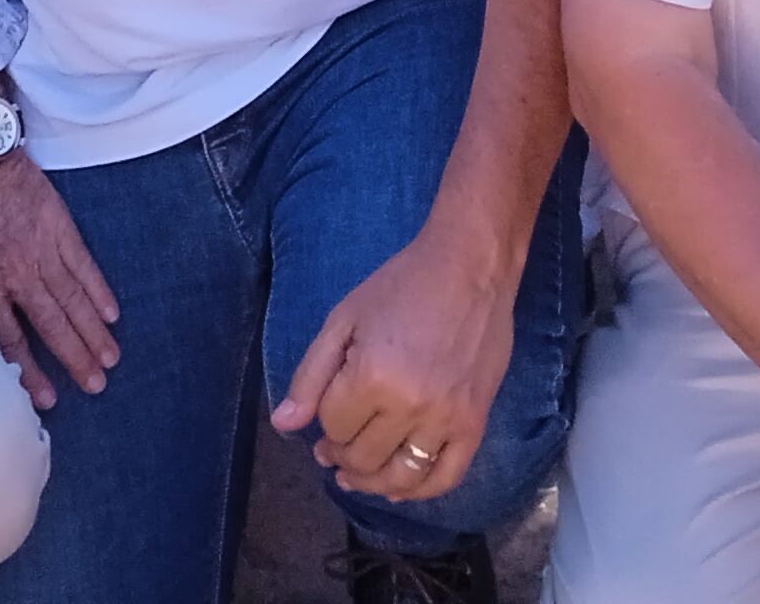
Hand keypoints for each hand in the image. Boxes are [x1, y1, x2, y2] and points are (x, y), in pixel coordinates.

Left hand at [0, 147, 118, 408]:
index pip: (8, 338)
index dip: (30, 371)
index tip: (49, 397)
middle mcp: (15, 272)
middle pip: (50, 324)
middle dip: (75, 358)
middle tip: (97, 386)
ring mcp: (41, 248)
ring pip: (72, 299)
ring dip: (93, 331)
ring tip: (111, 358)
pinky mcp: (59, 225)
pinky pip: (84, 263)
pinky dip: (99, 288)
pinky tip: (112, 312)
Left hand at [271, 219, 516, 501]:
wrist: (469, 269)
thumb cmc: (400, 286)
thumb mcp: (343, 319)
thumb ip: (311, 375)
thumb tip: (283, 424)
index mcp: (371, 376)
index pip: (333, 424)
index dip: (323, 421)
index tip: (325, 410)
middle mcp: (410, 405)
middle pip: (363, 456)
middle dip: (340, 455)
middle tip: (332, 449)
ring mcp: (446, 419)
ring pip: (401, 477)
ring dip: (372, 483)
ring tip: (356, 475)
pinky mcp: (475, 424)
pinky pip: (447, 477)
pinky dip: (420, 491)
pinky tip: (399, 487)